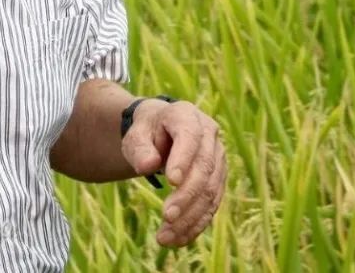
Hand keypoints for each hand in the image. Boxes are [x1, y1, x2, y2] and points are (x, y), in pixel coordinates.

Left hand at [121, 99, 226, 247]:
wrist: (161, 133)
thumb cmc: (146, 132)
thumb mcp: (136, 134)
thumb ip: (139, 148)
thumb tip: (147, 166)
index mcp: (186, 116)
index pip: (189, 136)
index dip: (183, 159)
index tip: (171, 181)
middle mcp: (209, 134)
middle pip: (204, 167)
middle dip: (186, 195)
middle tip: (166, 216)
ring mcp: (217, 157)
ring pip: (211, 190)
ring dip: (190, 216)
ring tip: (165, 237)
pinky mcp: (218, 179)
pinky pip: (212, 204)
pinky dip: (196, 224)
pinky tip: (177, 240)